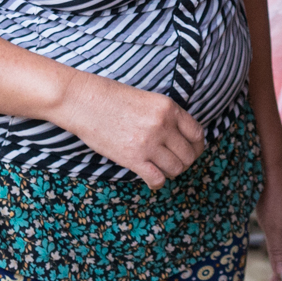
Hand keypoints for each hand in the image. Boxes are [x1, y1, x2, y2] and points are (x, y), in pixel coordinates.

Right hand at [51, 73, 204, 188]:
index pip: (197, 133)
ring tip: (161, 168)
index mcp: (169, 108)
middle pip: (189, 154)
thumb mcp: (148, 99)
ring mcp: (149, 143)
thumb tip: (178, 138)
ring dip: (171, 172)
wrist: (84, 101)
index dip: (197, 146)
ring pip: (176, 168)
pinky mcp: (133, 158)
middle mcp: (163, 125)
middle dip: (185, 161)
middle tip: (175, 162)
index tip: (192, 151)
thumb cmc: (112, 98)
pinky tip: (151, 177)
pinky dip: (157, 182)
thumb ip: (165, 117)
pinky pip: (157, 179)